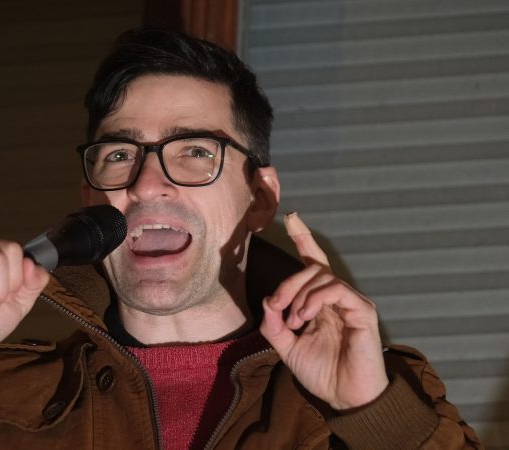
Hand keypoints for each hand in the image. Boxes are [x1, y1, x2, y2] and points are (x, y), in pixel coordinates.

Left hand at [259, 213, 387, 409]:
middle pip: (312, 269)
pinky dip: (315, 299)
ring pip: (322, 276)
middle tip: (276, 304)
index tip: (293, 218)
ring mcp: (352, 303)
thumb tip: (268, 299)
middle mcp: (338, 298)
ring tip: (293, 320)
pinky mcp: (363, 311)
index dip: (305, 240)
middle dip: (288, 281)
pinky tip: (304, 317)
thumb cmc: (322, 373)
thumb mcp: (287, 347)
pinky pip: (336, 289)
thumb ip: (274, 324)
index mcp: (321, 303)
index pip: (314, 264)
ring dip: (298, 294)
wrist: (346, 399)